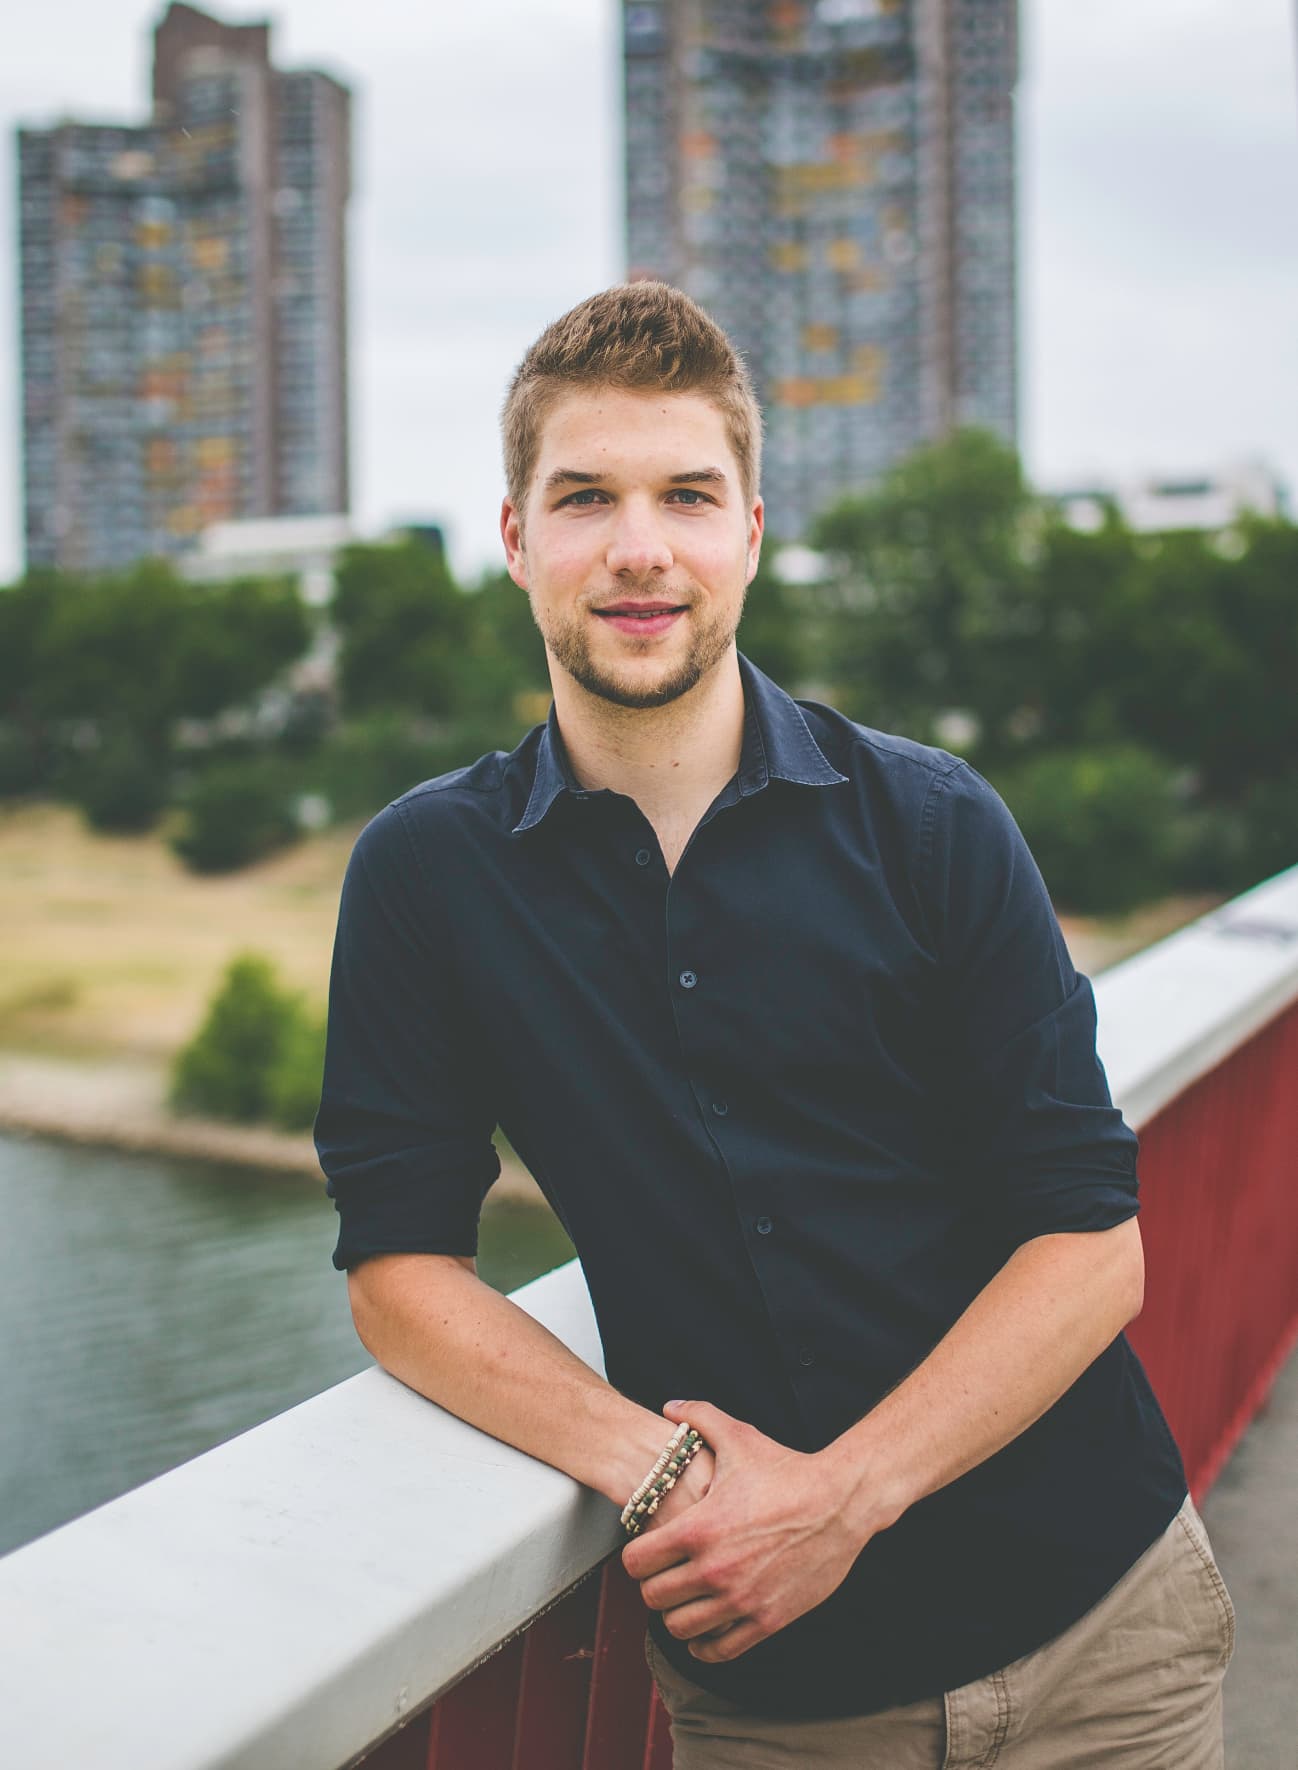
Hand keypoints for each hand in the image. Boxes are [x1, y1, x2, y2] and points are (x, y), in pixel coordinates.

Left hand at [621, 1399, 873, 1663]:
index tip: (646, 1549)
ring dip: (677, 1615)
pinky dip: (705, 1644)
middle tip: (665, 1574)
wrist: (839, 1503)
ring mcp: (740, 1600)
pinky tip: (707, 1627)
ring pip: (680, 1629)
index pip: (636, 1562)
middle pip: (653, 1598)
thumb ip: (698, 1417)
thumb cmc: (788, 1471)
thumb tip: (669, 1406)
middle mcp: (714, 1570)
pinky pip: (718, 1651)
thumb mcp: (740, 1437)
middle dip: (654, 1585)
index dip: (635, 1554)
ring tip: (685, 1599)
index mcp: (698, 1529)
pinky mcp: (766, 1620)